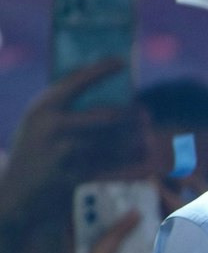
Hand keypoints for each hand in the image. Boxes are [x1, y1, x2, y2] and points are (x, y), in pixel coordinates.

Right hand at [0, 60, 148, 215]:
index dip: (101, 70)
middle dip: (131, 115)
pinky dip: (131, 163)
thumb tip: (104, 83)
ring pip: (113, 142)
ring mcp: (62, 152)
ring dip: (135, 140)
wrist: (16, 190)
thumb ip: (65, 103)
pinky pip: (111, 167)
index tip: (122, 62)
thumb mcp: (40, 121)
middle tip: (145, 113)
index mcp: (43, 107)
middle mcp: (52, 126)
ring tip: (146, 136)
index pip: (75, 81)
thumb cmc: (36, 149)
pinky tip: (144, 160)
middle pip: (106, 116)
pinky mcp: (73, 176)